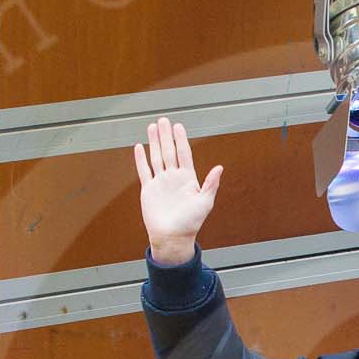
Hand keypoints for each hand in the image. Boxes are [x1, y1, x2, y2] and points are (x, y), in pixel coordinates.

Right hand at [133, 115, 221, 266]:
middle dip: (166, 136)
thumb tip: (220, 168)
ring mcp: (160, 182)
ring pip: (156, 157)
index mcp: (188, 179)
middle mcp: (173, 178)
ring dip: (154, 142)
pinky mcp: (148, 190)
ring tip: (152, 127)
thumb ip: (211, 184)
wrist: (172, 237)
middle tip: (164, 120)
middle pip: (169, 151)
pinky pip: (144, 170)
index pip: (184, 154)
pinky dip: (140, 159)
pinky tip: (139, 147)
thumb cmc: (190, 223)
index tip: (178, 126)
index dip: (181, 140)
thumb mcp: (205, 203)